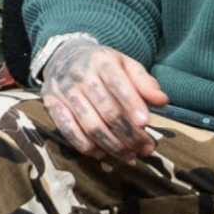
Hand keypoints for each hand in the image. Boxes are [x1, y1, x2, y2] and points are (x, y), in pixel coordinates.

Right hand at [30, 36, 167, 161]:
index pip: (118, 85)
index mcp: (102, 62)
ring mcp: (64, 92)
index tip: (146, 124)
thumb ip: (144, 82)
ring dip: (112, 145)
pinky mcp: (52, 106)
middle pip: (107, 110)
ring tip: (130, 156)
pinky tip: (103, 154)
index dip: (132, 105)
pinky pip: (69, 132)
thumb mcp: (125, 64)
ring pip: (90, 125)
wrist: (63, 57)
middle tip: (145, 148)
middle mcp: (81, 76)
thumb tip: (162, 101)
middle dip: (129, 133)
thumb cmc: (101, 65)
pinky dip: (87, 147)